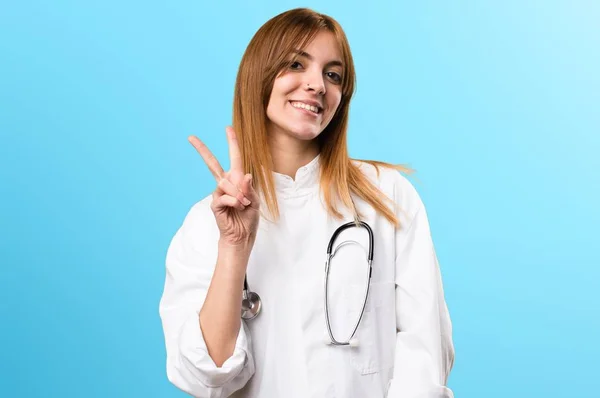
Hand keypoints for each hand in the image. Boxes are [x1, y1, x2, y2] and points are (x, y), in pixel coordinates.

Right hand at [188, 126, 259, 246]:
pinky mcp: (215, 204)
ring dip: (239, 194)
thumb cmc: (248, 217)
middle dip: (202, 150)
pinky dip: (234, 201)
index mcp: (237, 180)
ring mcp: (218, 193)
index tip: (228, 128)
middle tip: (191, 137)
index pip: (234, 158)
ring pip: (225, 182)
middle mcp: (225, 184)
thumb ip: (250, 188)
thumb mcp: (255, 201)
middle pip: (212, 164)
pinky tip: (238, 207)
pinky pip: (224, 196)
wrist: (242, 235)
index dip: (232, 143)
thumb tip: (245, 176)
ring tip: (244, 204)